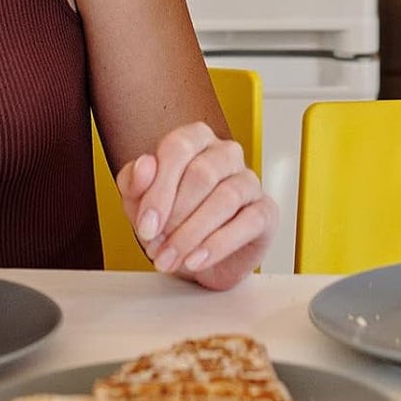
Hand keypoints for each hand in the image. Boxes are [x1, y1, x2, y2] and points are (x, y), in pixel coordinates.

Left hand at [115, 122, 278, 290]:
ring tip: (172, 258)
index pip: (178, 148)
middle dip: (174, 217)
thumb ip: (134, 182)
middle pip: (201, 174)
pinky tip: (197, 260)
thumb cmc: (170, 220)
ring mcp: (249, 181)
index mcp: (195, 140)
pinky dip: (217, 245)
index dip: (159, 189)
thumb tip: (144, 166)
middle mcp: (225, 154)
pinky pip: (248, 222)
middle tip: (157, 247)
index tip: (146, 225)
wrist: (195, 257)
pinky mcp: (265, 211)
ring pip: (225, 198)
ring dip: (192, 235)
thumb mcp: (140, 202)